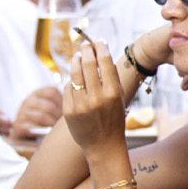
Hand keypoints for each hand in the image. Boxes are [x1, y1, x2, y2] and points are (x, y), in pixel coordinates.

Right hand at [12, 87, 64, 137]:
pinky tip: (46, 135)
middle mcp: (28, 100)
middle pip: (48, 106)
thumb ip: (61, 103)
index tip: (65, 112)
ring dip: (51, 125)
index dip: (62, 102)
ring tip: (56, 130)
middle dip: (58, 117)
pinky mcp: (18, 126)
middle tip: (63, 124)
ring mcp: (21, 113)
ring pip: (40, 117)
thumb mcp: (52, 109)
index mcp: (38, 93)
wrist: (26, 136)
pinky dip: (41, 133)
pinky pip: (31, 128)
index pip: (52, 92)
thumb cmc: (46, 121)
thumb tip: (76, 103)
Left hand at [57, 25, 144, 160]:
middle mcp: (96, 98)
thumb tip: (101, 54)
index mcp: (113, 94)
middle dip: (86, 50)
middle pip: (87, 64)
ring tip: (77, 55)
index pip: (104, 62)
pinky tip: (75, 79)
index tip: (99, 41)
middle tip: (85, 44)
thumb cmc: (114, 120)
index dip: (100, 48)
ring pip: (74, 73)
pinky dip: (72, 81)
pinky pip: (68, 88)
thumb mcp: (119, 99)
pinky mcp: (68, 111)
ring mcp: (80, 105)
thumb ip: (111, 78)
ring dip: (75, 60)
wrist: (103, 147)